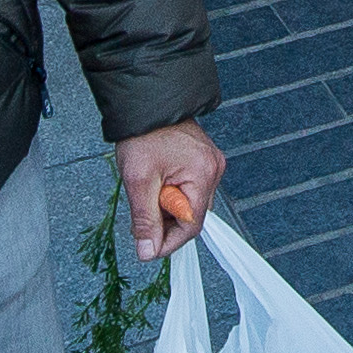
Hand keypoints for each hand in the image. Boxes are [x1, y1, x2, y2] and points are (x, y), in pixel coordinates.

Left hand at [118, 121, 223, 261]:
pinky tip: (156, 184)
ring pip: (188, 202)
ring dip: (166, 207)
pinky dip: (170, 192)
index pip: (191, 225)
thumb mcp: (139, 181)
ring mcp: (209, 163)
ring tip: (147, 192)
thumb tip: (148, 251)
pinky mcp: (200, 159)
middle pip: (191, 215)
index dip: (168, 241)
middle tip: (142, 217)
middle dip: (165, 222)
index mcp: (203, 174)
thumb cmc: (143, 134)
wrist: (145, 101)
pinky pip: (188, 187)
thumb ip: (145, 220)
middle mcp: (213, 168)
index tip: (148, 248)